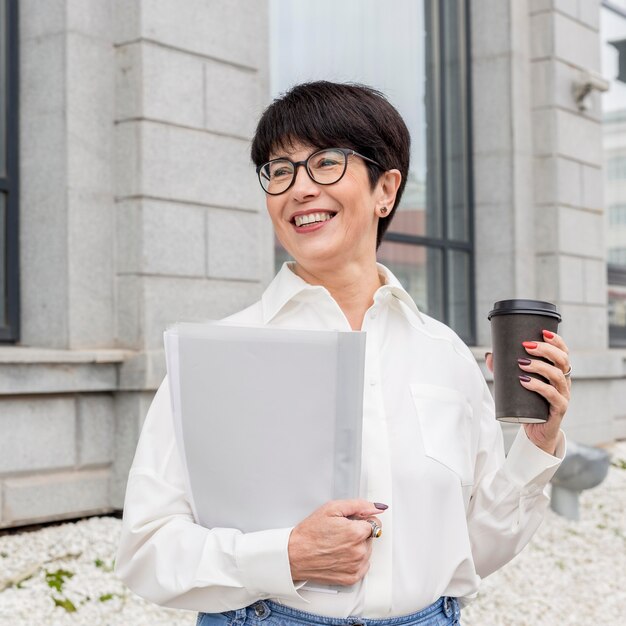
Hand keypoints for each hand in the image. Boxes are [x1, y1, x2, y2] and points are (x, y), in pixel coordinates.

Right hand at [288, 499, 385, 585]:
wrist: (295, 555)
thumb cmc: (310, 533)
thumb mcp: (332, 508)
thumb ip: (358, 505)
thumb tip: (377, 507)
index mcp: (356, 533)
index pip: (374, 523)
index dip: (361, 520)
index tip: (350, 522)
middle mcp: (359, 552)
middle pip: (371, 537)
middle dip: (359, 533)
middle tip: (340, 533)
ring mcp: (356, 566)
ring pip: (367, 551)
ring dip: (357, 547)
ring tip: (338, 544)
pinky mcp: (351, 578)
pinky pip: (363, 566)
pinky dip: (354, 560)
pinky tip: (340, 555)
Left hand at [485, 329, 569, 454]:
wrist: (536, 430)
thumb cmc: (529, 404)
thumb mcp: (518, 384)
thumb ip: (505, 370)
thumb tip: (490, 355)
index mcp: (558, 372)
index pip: (563, 353)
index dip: (556, 341)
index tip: (543, 332)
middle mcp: (564, 382)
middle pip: (562, 360)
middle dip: (546, 350)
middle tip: (527, 345)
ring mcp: (563, 396)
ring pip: (558, 376)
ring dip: (540, 366)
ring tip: (522, 363)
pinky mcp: (559, 410)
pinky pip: (552, 396)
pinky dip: (538, 386)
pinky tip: (525, 382)